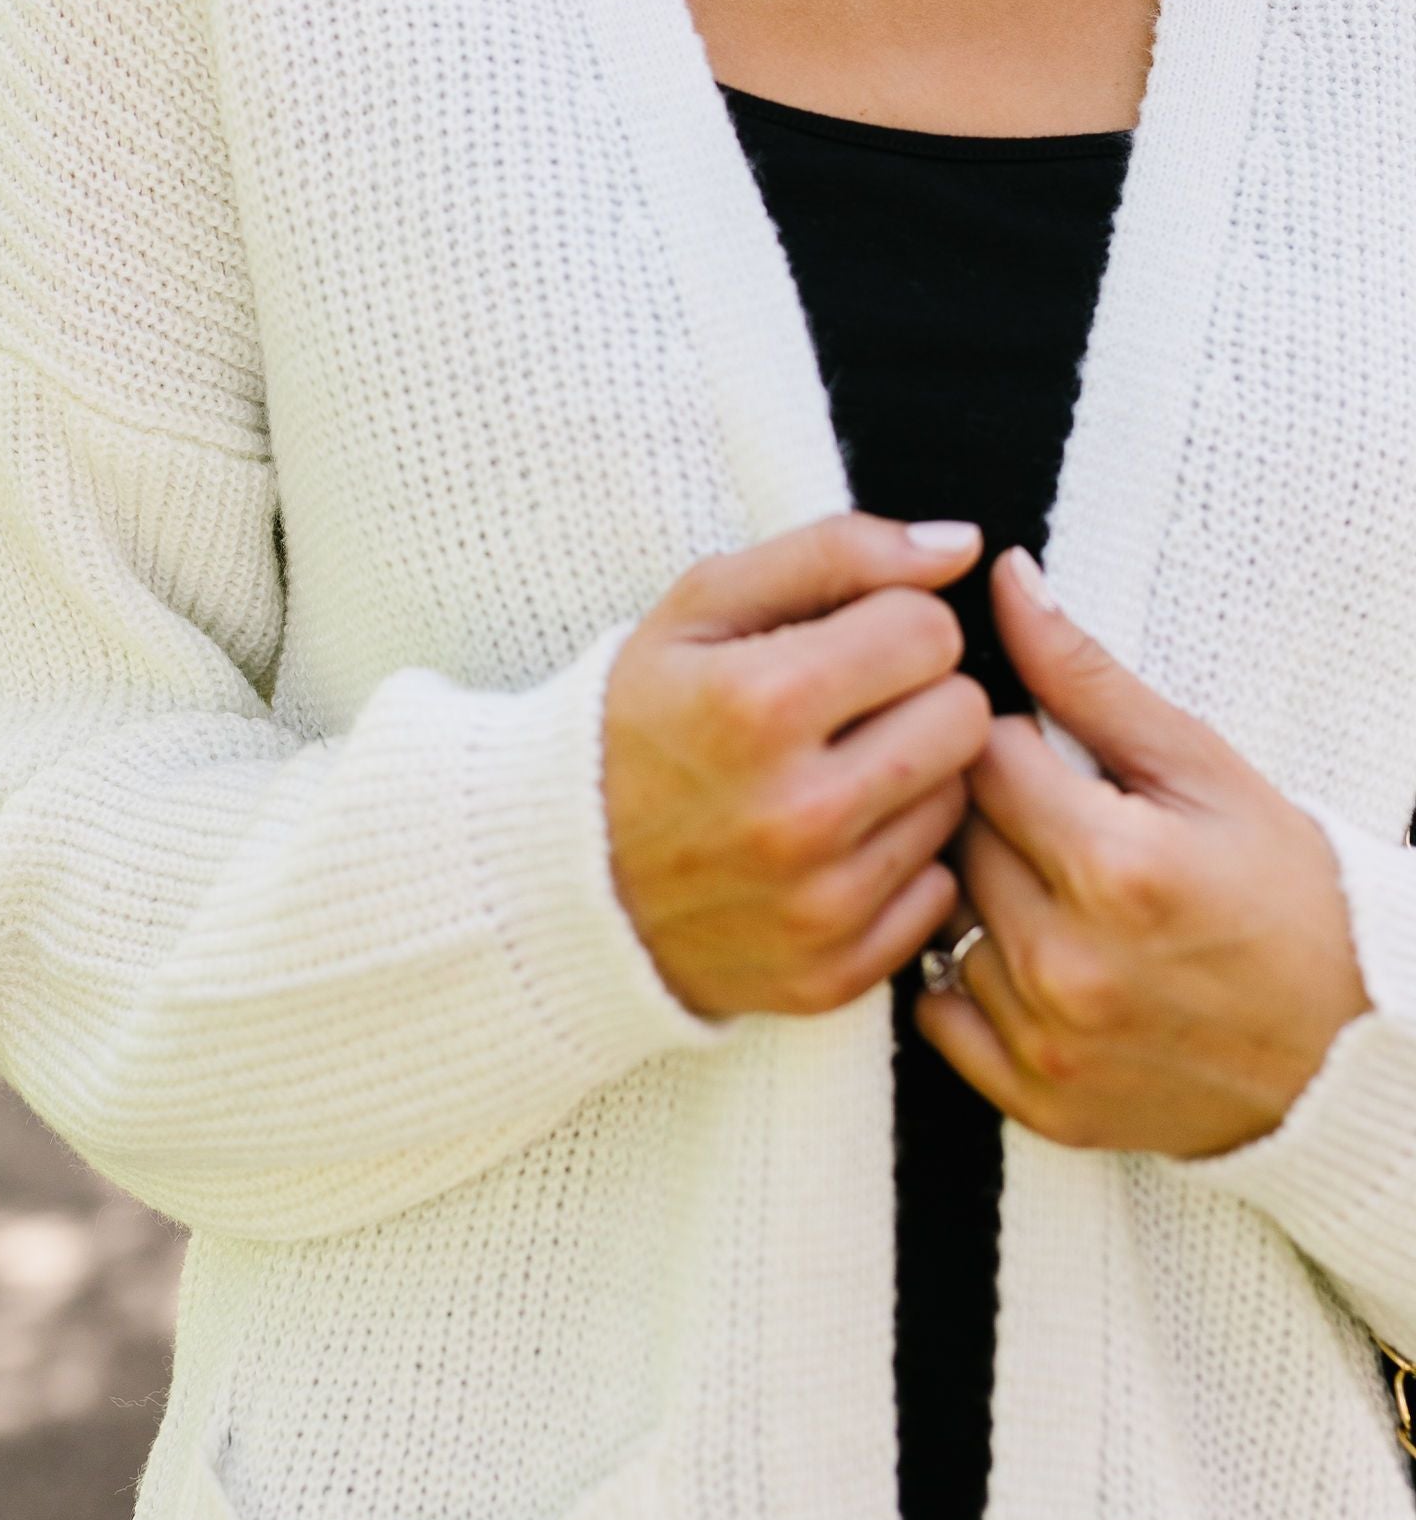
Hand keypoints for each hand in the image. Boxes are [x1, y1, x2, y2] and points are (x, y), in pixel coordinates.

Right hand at [602, 513, 990, 1021]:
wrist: (556, 875)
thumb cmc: (636, 719)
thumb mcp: (702, 606)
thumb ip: (835, 552)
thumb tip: (962, 547)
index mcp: (760, 702)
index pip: (930, 631)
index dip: (893, 624)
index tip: (843, 644)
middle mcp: (797, 813)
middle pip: (964, 718)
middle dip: (917, 699)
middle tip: (846, 711)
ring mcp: (818, 904)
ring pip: (958, 804)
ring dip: (909, 782)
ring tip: (829, 777)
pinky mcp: (833, 972)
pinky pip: (937, 893)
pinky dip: (894, 866)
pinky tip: (829, 849)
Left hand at [916, 548, 1372, 1156]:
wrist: (1344, 1048)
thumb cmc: (1283, 891)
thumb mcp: (1202, 767)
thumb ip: (1088, 675)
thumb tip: (1007, 581)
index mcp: (1116, 865)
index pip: (981, 755)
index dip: (1007, 738)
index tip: (1045, 751)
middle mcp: (1069, 962)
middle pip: (953, 834)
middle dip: (988, 810)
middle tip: (1050, 815)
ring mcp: (1049, 1041)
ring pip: (939, 918)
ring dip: (975, 890)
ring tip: (1048, 884)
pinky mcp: (1037, 1101)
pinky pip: (937, 1012)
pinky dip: (963, 978)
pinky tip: (1027, 953)